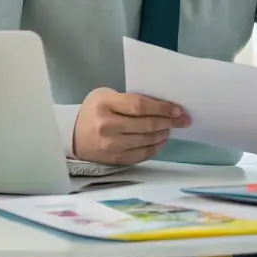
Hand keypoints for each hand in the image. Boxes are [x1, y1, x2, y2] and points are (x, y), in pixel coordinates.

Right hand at [73, 87, 191, 164]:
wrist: (73, 135)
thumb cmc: (94, 110)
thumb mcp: (106, 96)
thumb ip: (129, 99)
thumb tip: (160, 105)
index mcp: (105, 105)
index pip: (140, 106)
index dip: (162, 108)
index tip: (178, 109)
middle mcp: (107, 127)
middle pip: (146, 125)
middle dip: (169, 122)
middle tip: (183, 120)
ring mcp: (110, 146)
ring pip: (145, 141)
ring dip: (163, 134)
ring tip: (171, 128)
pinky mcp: (113, 160)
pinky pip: (140, 155)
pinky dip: (154, 148)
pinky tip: (162, 141)